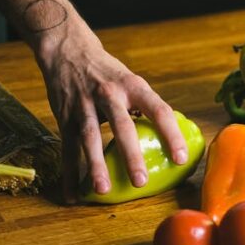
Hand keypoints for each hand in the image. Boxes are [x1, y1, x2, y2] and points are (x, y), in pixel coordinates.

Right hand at [36, 24, 189, 201]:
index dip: (171, 134)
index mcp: (133, 86)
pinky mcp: (64, 116)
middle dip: (131, 155)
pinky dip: (69, 173)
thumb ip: (144, 106)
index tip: (180, 158)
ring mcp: (85, 105)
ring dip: (96, 165)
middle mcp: (109, 94)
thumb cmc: (108, 72)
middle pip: (122, 126)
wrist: (69, 50)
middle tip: (141, 181)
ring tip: (102, 189)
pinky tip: (72, 193)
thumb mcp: (130, 81)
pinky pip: (67, 147)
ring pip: (90, 138)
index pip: (158, 110)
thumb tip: (167, 137)